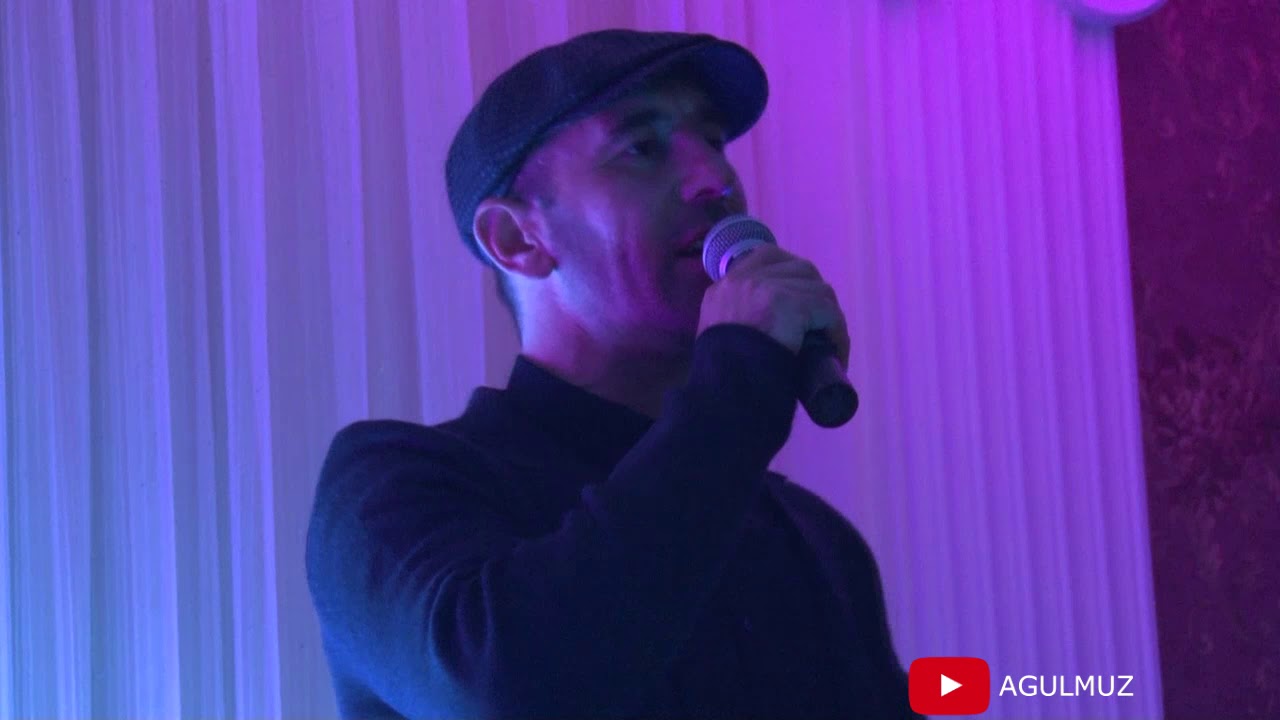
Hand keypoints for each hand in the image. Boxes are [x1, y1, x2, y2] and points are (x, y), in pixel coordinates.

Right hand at [696, 244, 850, 368]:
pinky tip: (837, 353)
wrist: (726, 394)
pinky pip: (827, 310)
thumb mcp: (720, 340)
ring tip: (830, 343)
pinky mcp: (790, 303)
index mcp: (724, 287)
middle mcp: (743, 280)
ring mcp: (765, 288)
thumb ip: (737, 323)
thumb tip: (765, 328)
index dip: (790, 275)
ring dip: (828, 314)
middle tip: (820, 324)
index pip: (765, 257)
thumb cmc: (723, 378)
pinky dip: (837, 331)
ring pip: (816, 287)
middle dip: (814, 292)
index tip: (801, 301)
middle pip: (796, 267)